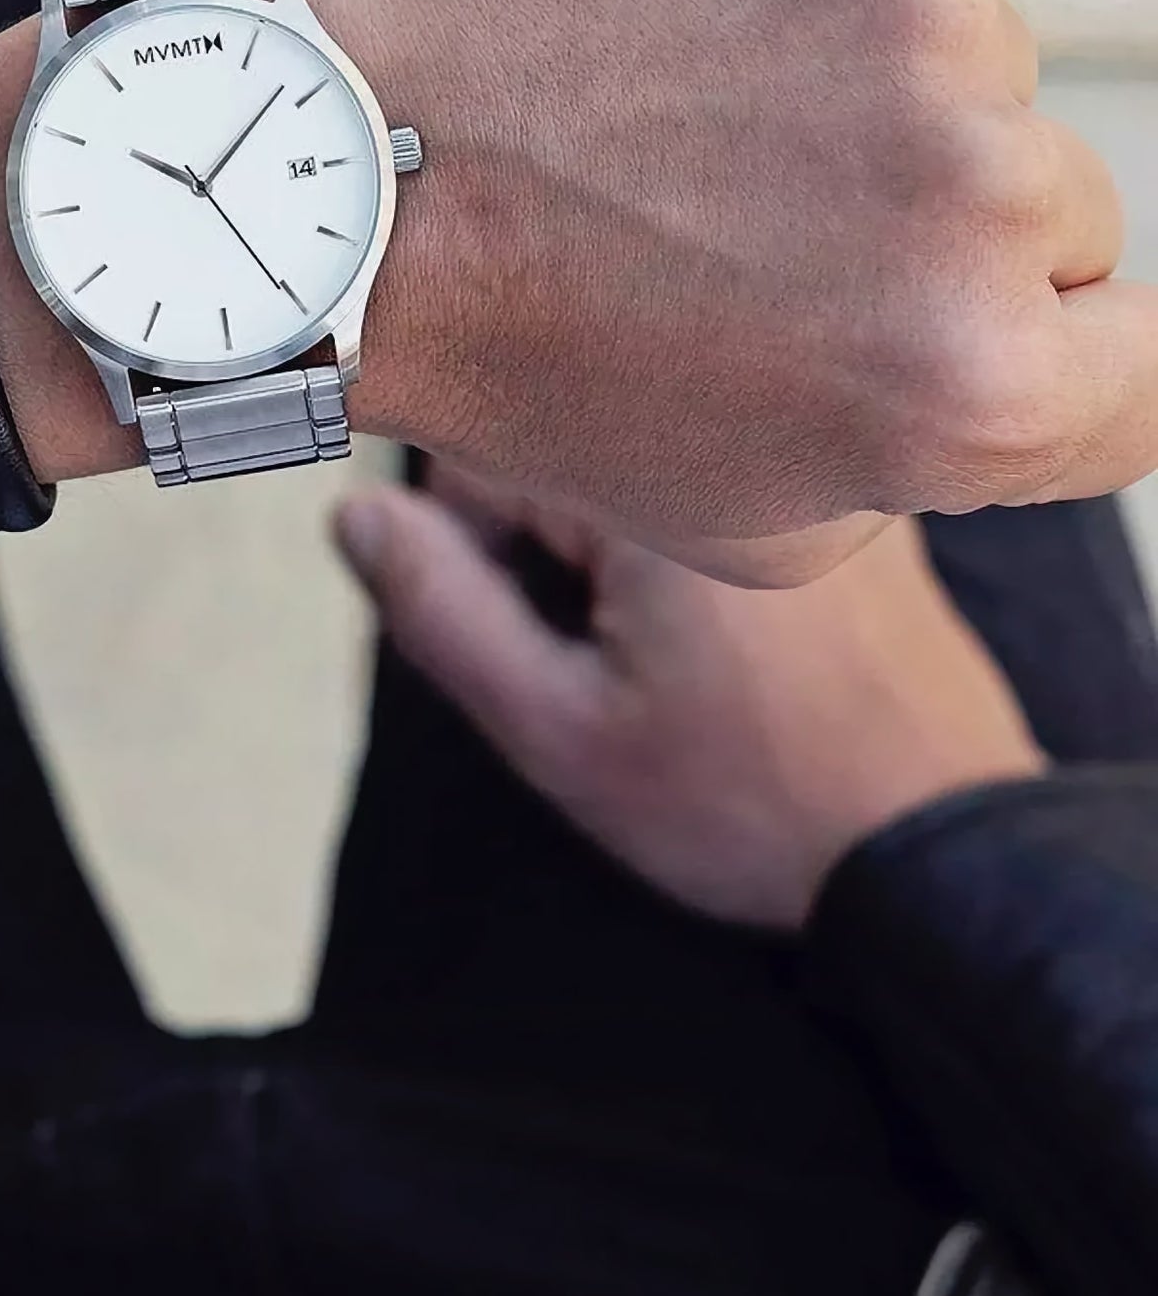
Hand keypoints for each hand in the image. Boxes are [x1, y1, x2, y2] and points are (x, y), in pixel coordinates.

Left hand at [0, 0, 1157, 554]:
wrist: (343, 173)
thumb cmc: (525, 365)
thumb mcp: (743, 508)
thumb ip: (930, 451)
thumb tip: (1025, 348)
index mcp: (965, 387)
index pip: (1140, 374)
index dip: (1051, 365)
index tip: (945, 331)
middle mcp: (978, 193)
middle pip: (1055, 210)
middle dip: (926, 238)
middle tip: (739, 236)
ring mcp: (920, 14)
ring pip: (971, 67)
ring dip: (859, 99)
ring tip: (672, 133)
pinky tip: (667, 34)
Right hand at [335, 468, 1046, 930]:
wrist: (937, 855)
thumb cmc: (749, 802)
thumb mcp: (560, 729)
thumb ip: (441, 609)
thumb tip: (358, 515)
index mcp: (662, 487)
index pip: (489, 445)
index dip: (466, 539)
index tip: (512, 623)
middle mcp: (749, 447)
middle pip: (570, 440)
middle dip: (543, 535)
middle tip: (586, 648)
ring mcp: (814, 467)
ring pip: (645, 458)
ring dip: (617, 533)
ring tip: (661, 648)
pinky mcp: (860, 499)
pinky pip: (728, 473)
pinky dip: (691, 532)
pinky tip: (723, 628)